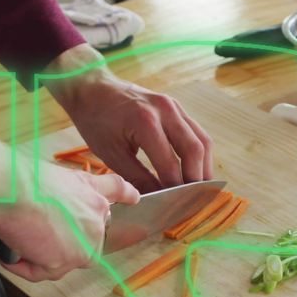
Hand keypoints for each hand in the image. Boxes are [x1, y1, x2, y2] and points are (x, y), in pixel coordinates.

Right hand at [0, 163, 138, 281]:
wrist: (13, 190)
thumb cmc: (24, 180)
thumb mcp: (57, 178)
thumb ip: (70, 196)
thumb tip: (54, 212)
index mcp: (94, 196)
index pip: (117, 193)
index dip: (125, 197)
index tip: (135, 198)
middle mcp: (96, 222)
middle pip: (83, 245)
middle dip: (57, 245)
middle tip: (32, 231)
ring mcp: (83, 245)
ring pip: (59, 263)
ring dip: (35, 255)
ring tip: (16, 238)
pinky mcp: (63, 263)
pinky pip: (39, 273)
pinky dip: (21, 265)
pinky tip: (11, 253)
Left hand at [46, 44, 212, 193]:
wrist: (92, 89)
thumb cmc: (96, 121)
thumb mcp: (112, 155)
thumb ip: (137, 179)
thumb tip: (157, 201)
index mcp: (145, 122)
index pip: (170, 164)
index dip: (175, 188)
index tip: (176, 207)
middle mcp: (165, 110)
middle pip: (194, 150)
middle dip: (196, 179)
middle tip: (192, 201)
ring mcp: (174, 106)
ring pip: (202, 140)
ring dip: (203, 166)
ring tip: (198, 188)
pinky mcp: (176, 107)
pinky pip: (196, 132)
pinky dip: (198, 153)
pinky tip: (194, 169)